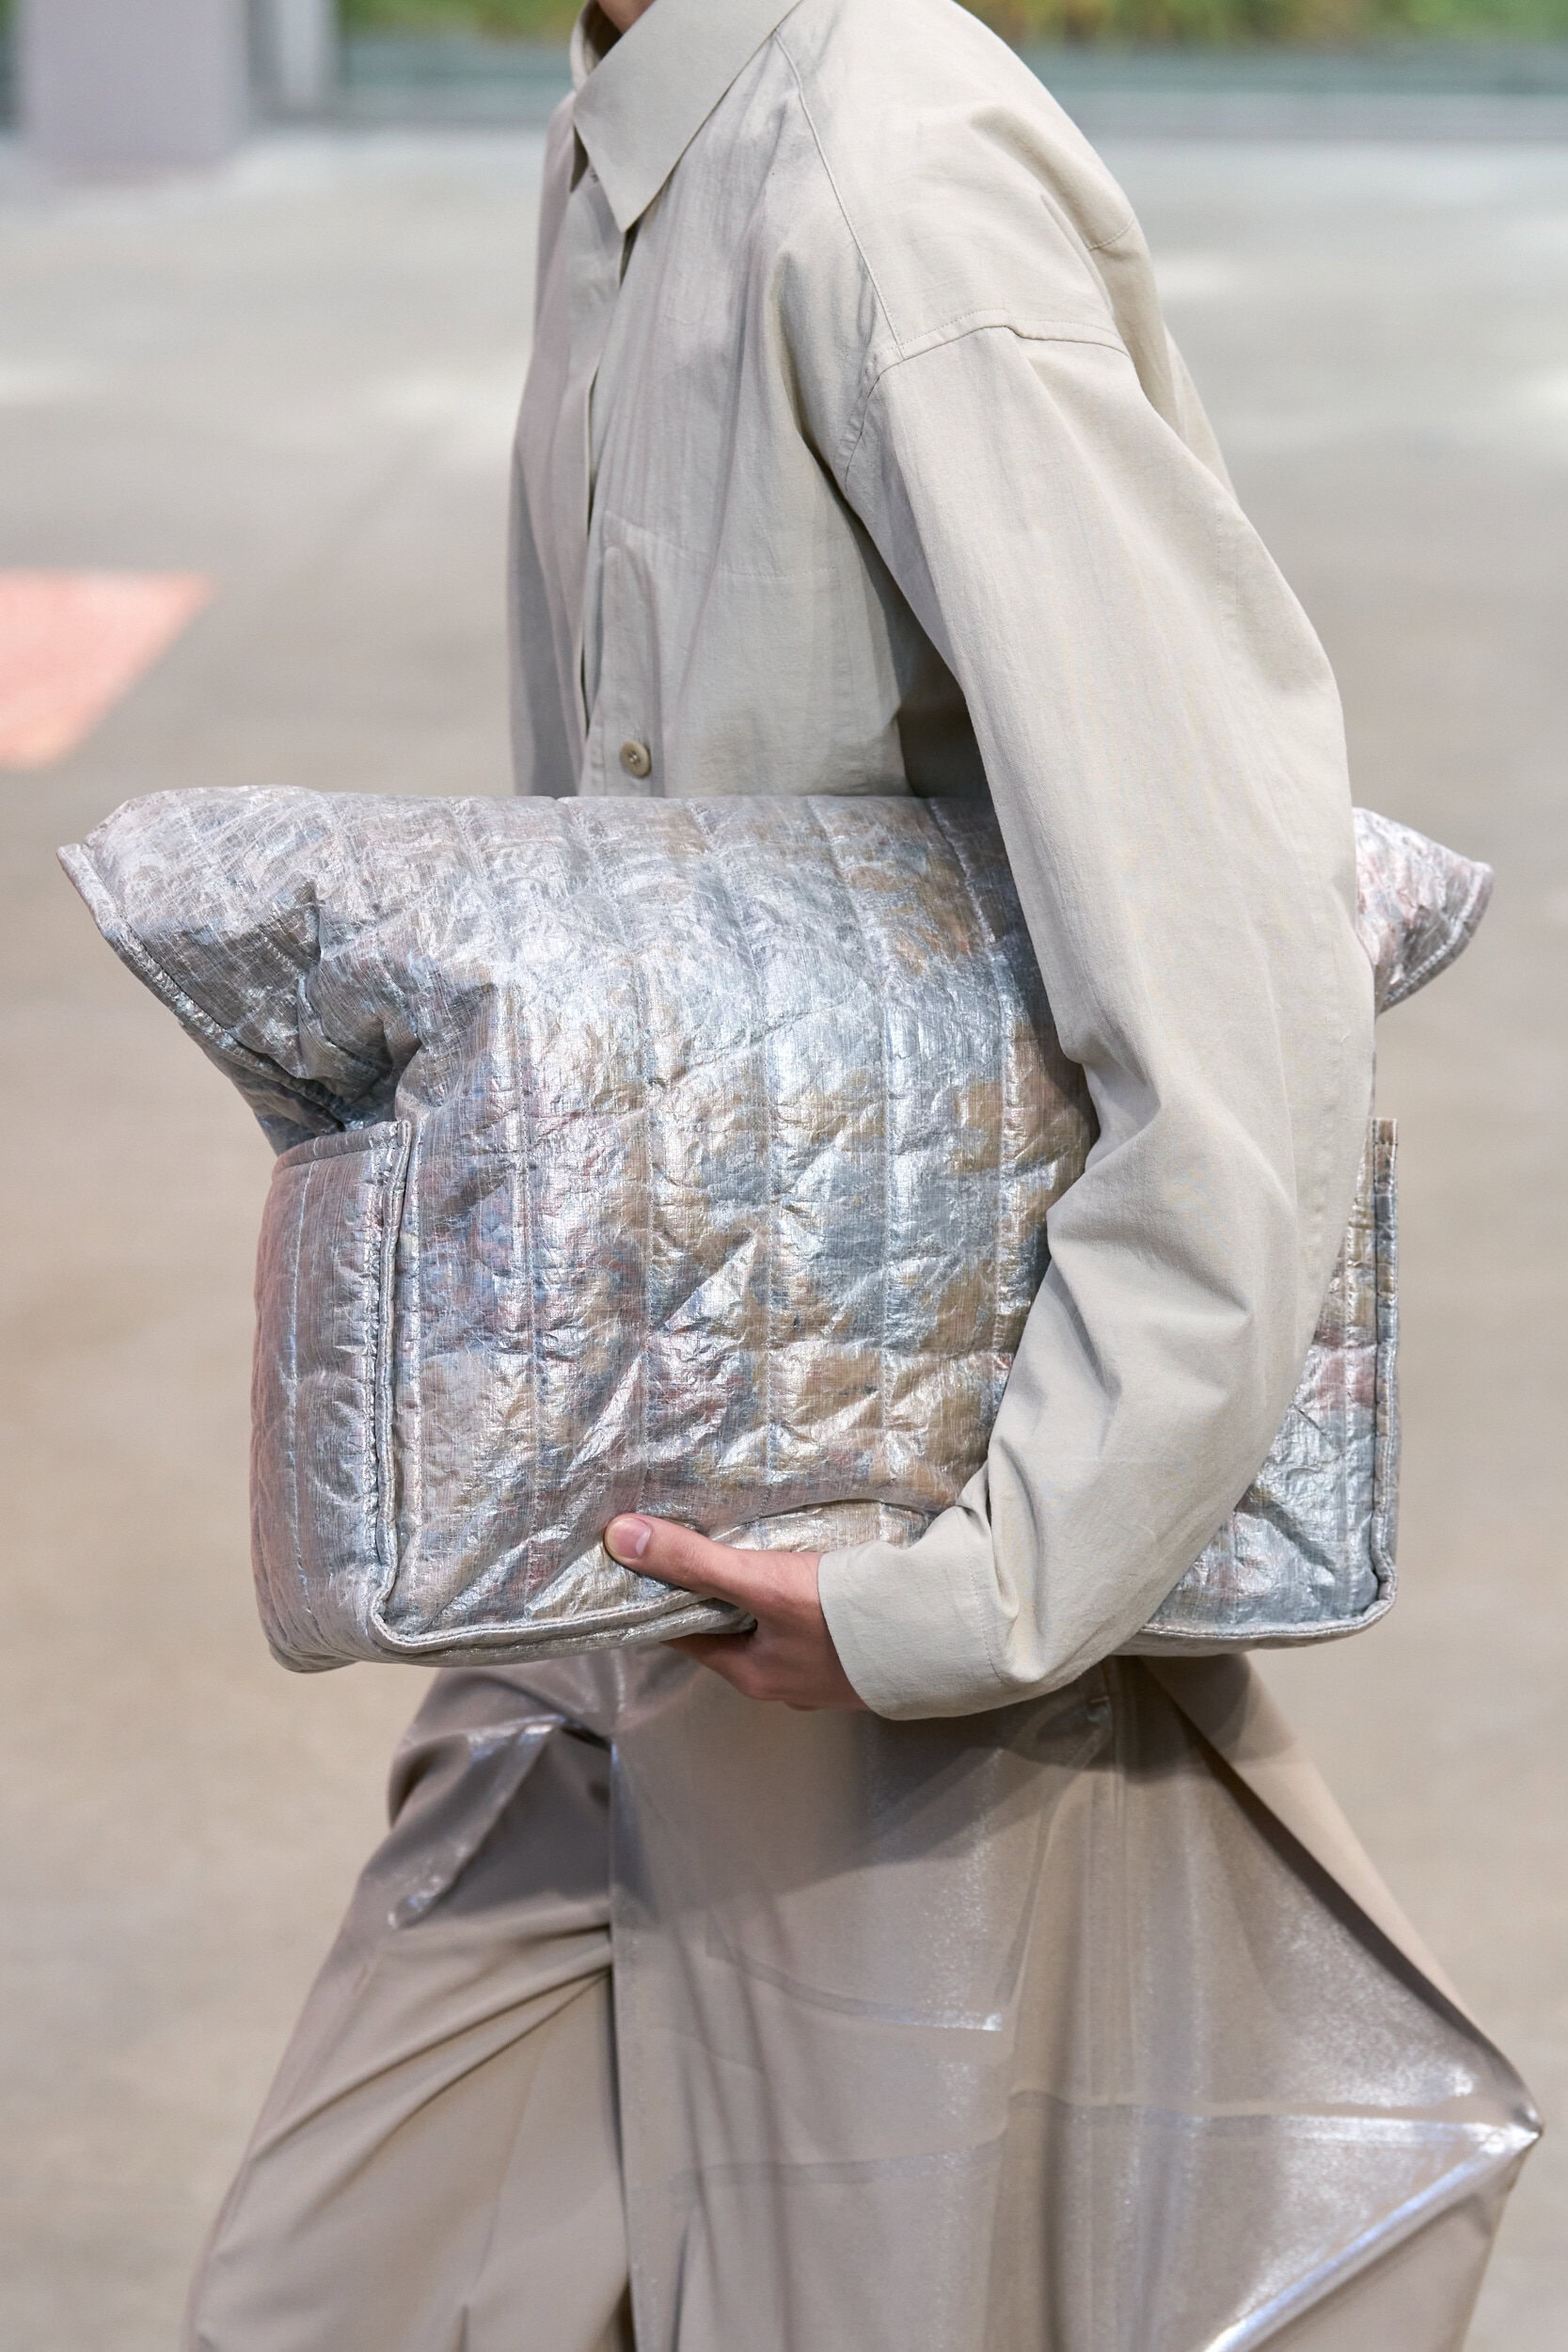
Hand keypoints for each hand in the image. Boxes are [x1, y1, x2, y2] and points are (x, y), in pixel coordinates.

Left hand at [604, 1516, 866, 1710]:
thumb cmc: (842, 1617)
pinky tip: (820, 1572)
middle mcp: (784, 1683)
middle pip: (733, 1633)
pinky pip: (818, 1626)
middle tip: (703, 1545)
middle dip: (718, 1595)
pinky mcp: (862, 1655)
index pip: (687, 1637)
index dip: (664, 1602)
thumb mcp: (760, 1582)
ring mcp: (827, 1674)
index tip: (644, 1568)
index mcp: (752, 1675)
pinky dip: (808, 1600)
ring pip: (777, 1630)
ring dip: (766, 1598)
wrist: (938, 1633)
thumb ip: (693, 1561)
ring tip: (759, 1551)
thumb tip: (619, 1538)